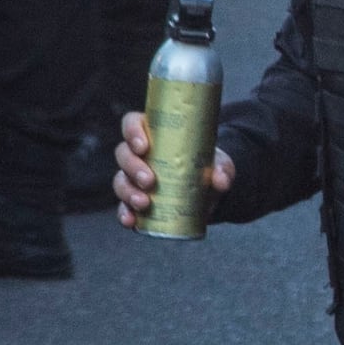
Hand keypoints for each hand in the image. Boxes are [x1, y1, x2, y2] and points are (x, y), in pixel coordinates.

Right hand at [111, 103, 227, 230]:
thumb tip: (220, 180)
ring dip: (128, 192)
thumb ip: (222, 169)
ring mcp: (134, 178)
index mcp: (154, 134)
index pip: (132, 123)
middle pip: (123, 154)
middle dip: (132, 167)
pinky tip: (131, 220)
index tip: (143, 146)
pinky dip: (124, 213)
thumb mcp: (219, 164)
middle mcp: (139, 155)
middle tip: (149, 181)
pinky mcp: (135, 201)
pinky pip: (123, 206)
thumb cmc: (207, 167)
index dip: (132, 131)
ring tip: (144, 203)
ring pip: (120, 180)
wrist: (209, 194)